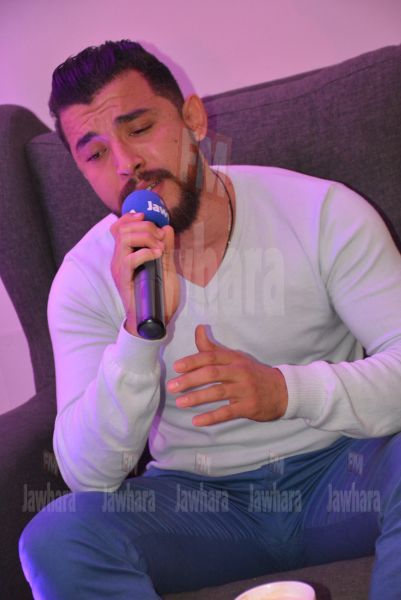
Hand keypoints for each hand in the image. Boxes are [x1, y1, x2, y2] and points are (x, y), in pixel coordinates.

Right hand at [110, 213, 178, 335]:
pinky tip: (158, 255)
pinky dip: (146, 252)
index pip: (118, 228)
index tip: (145, 215)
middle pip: (123, 229)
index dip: (129, 217)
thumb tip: (167, 228)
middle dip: (145, 226)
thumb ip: (166, 248)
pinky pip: (130, 258)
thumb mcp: (166, 267)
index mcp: (125, 254)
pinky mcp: (124, 279)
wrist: (155, 319)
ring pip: (125, 239)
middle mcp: (118, 259)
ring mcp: (119, 268)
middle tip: (160, 237)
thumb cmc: (159, 296)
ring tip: (160, 247)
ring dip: (146, 237)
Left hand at [167, 325, 287, 425]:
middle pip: (212, 373)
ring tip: (180, 403)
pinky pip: (227, 412)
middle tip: (172, 386)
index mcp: (234, 359)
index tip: (176, 367)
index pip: (211, 357)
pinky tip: (196, 420)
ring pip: (218, 392)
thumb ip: (213, 348)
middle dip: (190, 380)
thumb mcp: (235, 358)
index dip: (193, 361)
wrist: (282, 391)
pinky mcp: (249, 407)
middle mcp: (240, 372)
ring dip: (197, 398)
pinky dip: (211, 417)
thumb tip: (198, 328)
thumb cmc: (252, 373)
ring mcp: (245, 389)